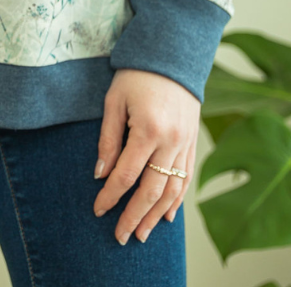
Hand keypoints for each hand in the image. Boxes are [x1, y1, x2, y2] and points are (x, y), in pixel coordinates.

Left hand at [93, 68, 198, 244]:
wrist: (172, 54)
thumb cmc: (136, 74)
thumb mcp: (114, 101)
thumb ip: (108, 139)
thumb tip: (100, 175)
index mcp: (148, 130)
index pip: (126, 175)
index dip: (110, 197)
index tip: (98, 211)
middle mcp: (171, 141)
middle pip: (151, 190)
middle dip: (134, 216)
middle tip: (121, 237)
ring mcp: (185, 143)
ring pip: (172, 190)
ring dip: (156, 215)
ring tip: (142, 234)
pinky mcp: (192, 141)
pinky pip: (186, 177)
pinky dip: (176, 199)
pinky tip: (167, 216)